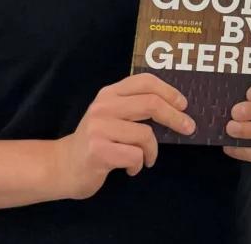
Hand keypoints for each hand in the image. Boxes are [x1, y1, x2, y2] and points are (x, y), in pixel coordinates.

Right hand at [53, 73, 194, 199]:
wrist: (62, 166)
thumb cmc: (96, 142)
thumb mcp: (112, 117)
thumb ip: (134, 108)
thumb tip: (176, 109)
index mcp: (109, 94)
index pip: (144, 81)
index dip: (169, 91)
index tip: (184, 104)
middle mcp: (103, 106)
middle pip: (151, 104)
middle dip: (175, 117)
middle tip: (188, 128)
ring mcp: (99, 128)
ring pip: (145, 134)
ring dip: (152, 151)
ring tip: (145, 159)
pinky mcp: (98, 150)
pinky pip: (135, 155)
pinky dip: (138, 165)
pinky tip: (130, 168)